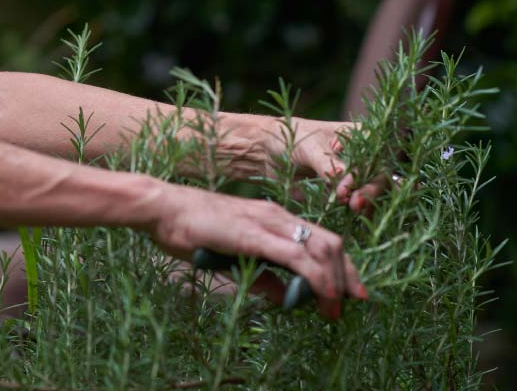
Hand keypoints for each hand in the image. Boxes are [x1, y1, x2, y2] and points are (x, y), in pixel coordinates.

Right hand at [140, 185, 368, 319]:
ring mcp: (269, 222)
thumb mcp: (233, 259)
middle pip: (332, 242)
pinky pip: (298, 257)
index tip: (348, 293)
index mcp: (273, 218)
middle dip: (348, 275)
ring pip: (323, 248)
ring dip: (336, 280)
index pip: (321, 239)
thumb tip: (286, 299)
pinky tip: (321, 296)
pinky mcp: (257, 234)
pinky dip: (317, 278)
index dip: (341, 266)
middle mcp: (278, 216)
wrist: (162, 209)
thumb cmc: (189, 230)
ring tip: (335, 307)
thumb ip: (261, 276)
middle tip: (354, 302)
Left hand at [221, 114, 391, 212]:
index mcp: (360, 137)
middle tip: (354, 202)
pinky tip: (349, 217)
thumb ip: (327, 164)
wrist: (266, 151)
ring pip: (370, 194)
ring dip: (365, 204)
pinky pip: (354, 206)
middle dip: (370, 191)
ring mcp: (353, 178)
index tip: (348, 184)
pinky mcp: (341, 195)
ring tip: (350, 208)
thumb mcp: (309, 147)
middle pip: (380, 177)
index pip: (376, 156)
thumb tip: (344, 179)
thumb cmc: (290, 138)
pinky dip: (354, 213)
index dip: (368, 171)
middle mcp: (361, 158)